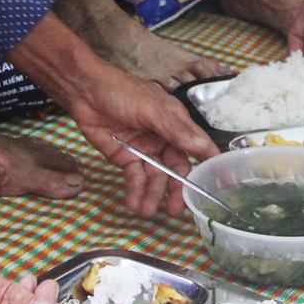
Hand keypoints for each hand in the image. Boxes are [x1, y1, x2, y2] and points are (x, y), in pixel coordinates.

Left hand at [63, 68, 218, 216]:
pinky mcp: (125, 158)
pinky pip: (135, 178)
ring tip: (147, 211)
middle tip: (177, 210)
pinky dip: (135, 191)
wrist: (84, 92)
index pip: (197, 147)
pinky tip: (133, 203)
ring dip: (153, 195)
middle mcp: (164, 139)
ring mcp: (145, 150)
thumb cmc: (122, 92)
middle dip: (176, 190)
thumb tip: (203, 148)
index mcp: (176, 123)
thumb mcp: (152, 109)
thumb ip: (176, 131)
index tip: (218, 187)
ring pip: (155, 178)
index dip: (209, 165)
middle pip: (176, 169)